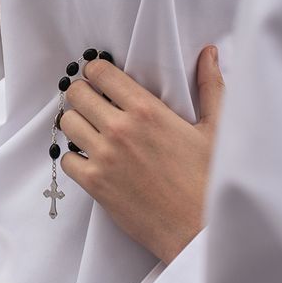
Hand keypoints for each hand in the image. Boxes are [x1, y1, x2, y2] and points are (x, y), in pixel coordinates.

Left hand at [59, 46, 222, 263]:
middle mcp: (120, 129)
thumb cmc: (211, 179)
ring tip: (91, 129)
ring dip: (76, 123)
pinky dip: (74, 157)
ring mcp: (103, 157)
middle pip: (76, 94)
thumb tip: (208, 53)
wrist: (199, 229)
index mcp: (146, 110)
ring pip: (66, 123)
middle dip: (82, 94)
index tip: (100, 78)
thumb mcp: (215, 128)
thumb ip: (209, 86)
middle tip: (93, 102)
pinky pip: (66, 160)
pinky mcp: (95, 184)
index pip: (100, 72)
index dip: (96, 71)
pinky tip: (91, 159)